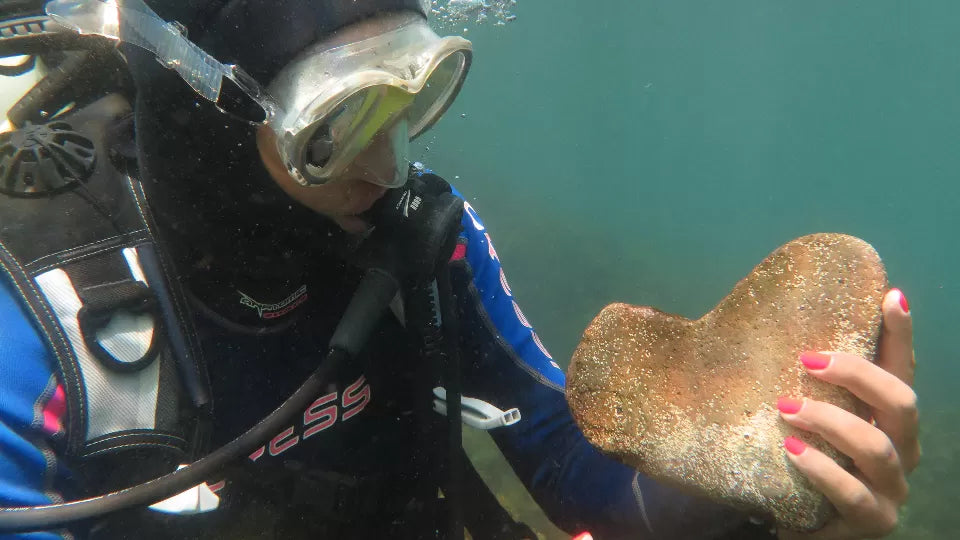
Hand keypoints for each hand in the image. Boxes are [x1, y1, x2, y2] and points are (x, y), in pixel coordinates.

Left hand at [776, 288, 919, 539]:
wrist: (786, 520)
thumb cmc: (789, 457)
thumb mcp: (795, 414)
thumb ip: (788, 378)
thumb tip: (739, 319)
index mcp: (884, 418)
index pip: (900, 369)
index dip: (899, 334)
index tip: (889, 295)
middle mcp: (900, 449)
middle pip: (901, 403)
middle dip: (857, 375)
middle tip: (807, 358)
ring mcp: (889, 489)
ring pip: (877, 448)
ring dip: (831, 422)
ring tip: (786, 408)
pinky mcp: (869, 522)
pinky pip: (852, 494)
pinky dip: (822, 469)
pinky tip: (792, 450)